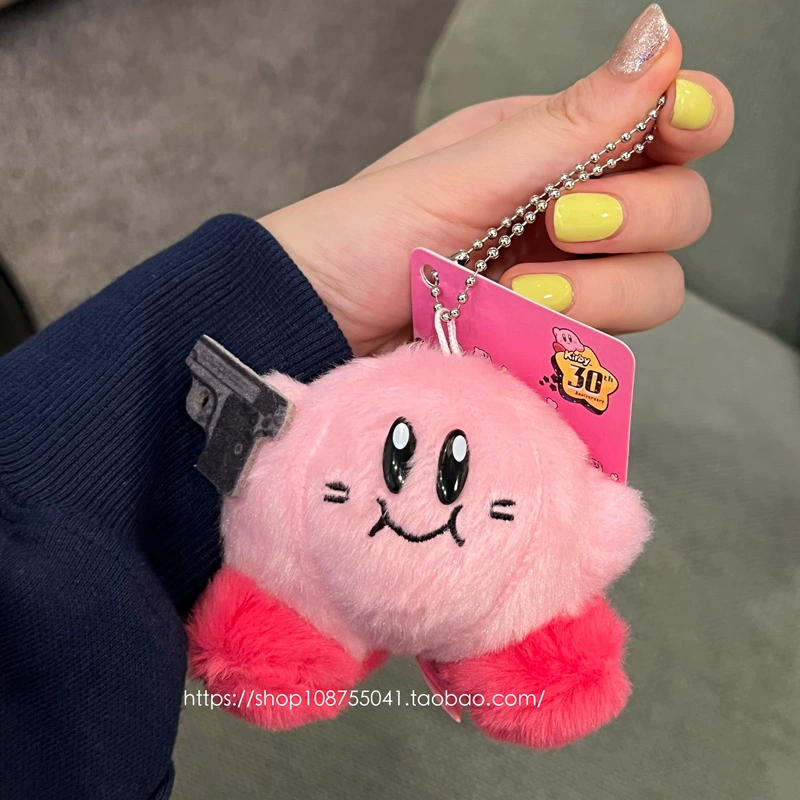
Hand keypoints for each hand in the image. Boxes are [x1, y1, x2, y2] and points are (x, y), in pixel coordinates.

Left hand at [261, 8, 732, 355]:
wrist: (315, 324)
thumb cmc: (362, 235)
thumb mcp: (462, 173)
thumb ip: (567, 126)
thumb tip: (660, 39)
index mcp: (551, 149)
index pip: (665, 126)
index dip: (694, 120)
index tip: (676, 122)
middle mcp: (569, 214)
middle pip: (681, 211)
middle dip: (639, 216)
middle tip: (561, 224)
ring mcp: (565, 285)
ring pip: (657, 286)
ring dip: (605, 290)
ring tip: (524, 293)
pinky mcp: (548, 347)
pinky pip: (609, 347)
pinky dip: (577, 338)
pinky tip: (518, 327)